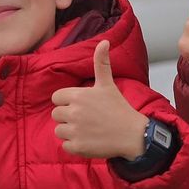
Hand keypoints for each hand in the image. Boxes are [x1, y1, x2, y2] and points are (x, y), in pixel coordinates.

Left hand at [51, 40, 148, 159]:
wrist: (132, 135)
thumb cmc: (119, 108)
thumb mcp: (108, 84)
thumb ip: (101, 63)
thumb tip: (104, 41)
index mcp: (78, 96)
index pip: (56, 98)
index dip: (67, 101)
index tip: (81, 105)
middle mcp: (74, 112)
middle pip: (56, 114)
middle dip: (68, 116)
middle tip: (86, 118)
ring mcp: (75, 131)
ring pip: (59, 130)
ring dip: (69, 131)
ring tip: (87, 130)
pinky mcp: (77, 147)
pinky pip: (65, 145)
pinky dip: (74, 145)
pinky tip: (88, 140)